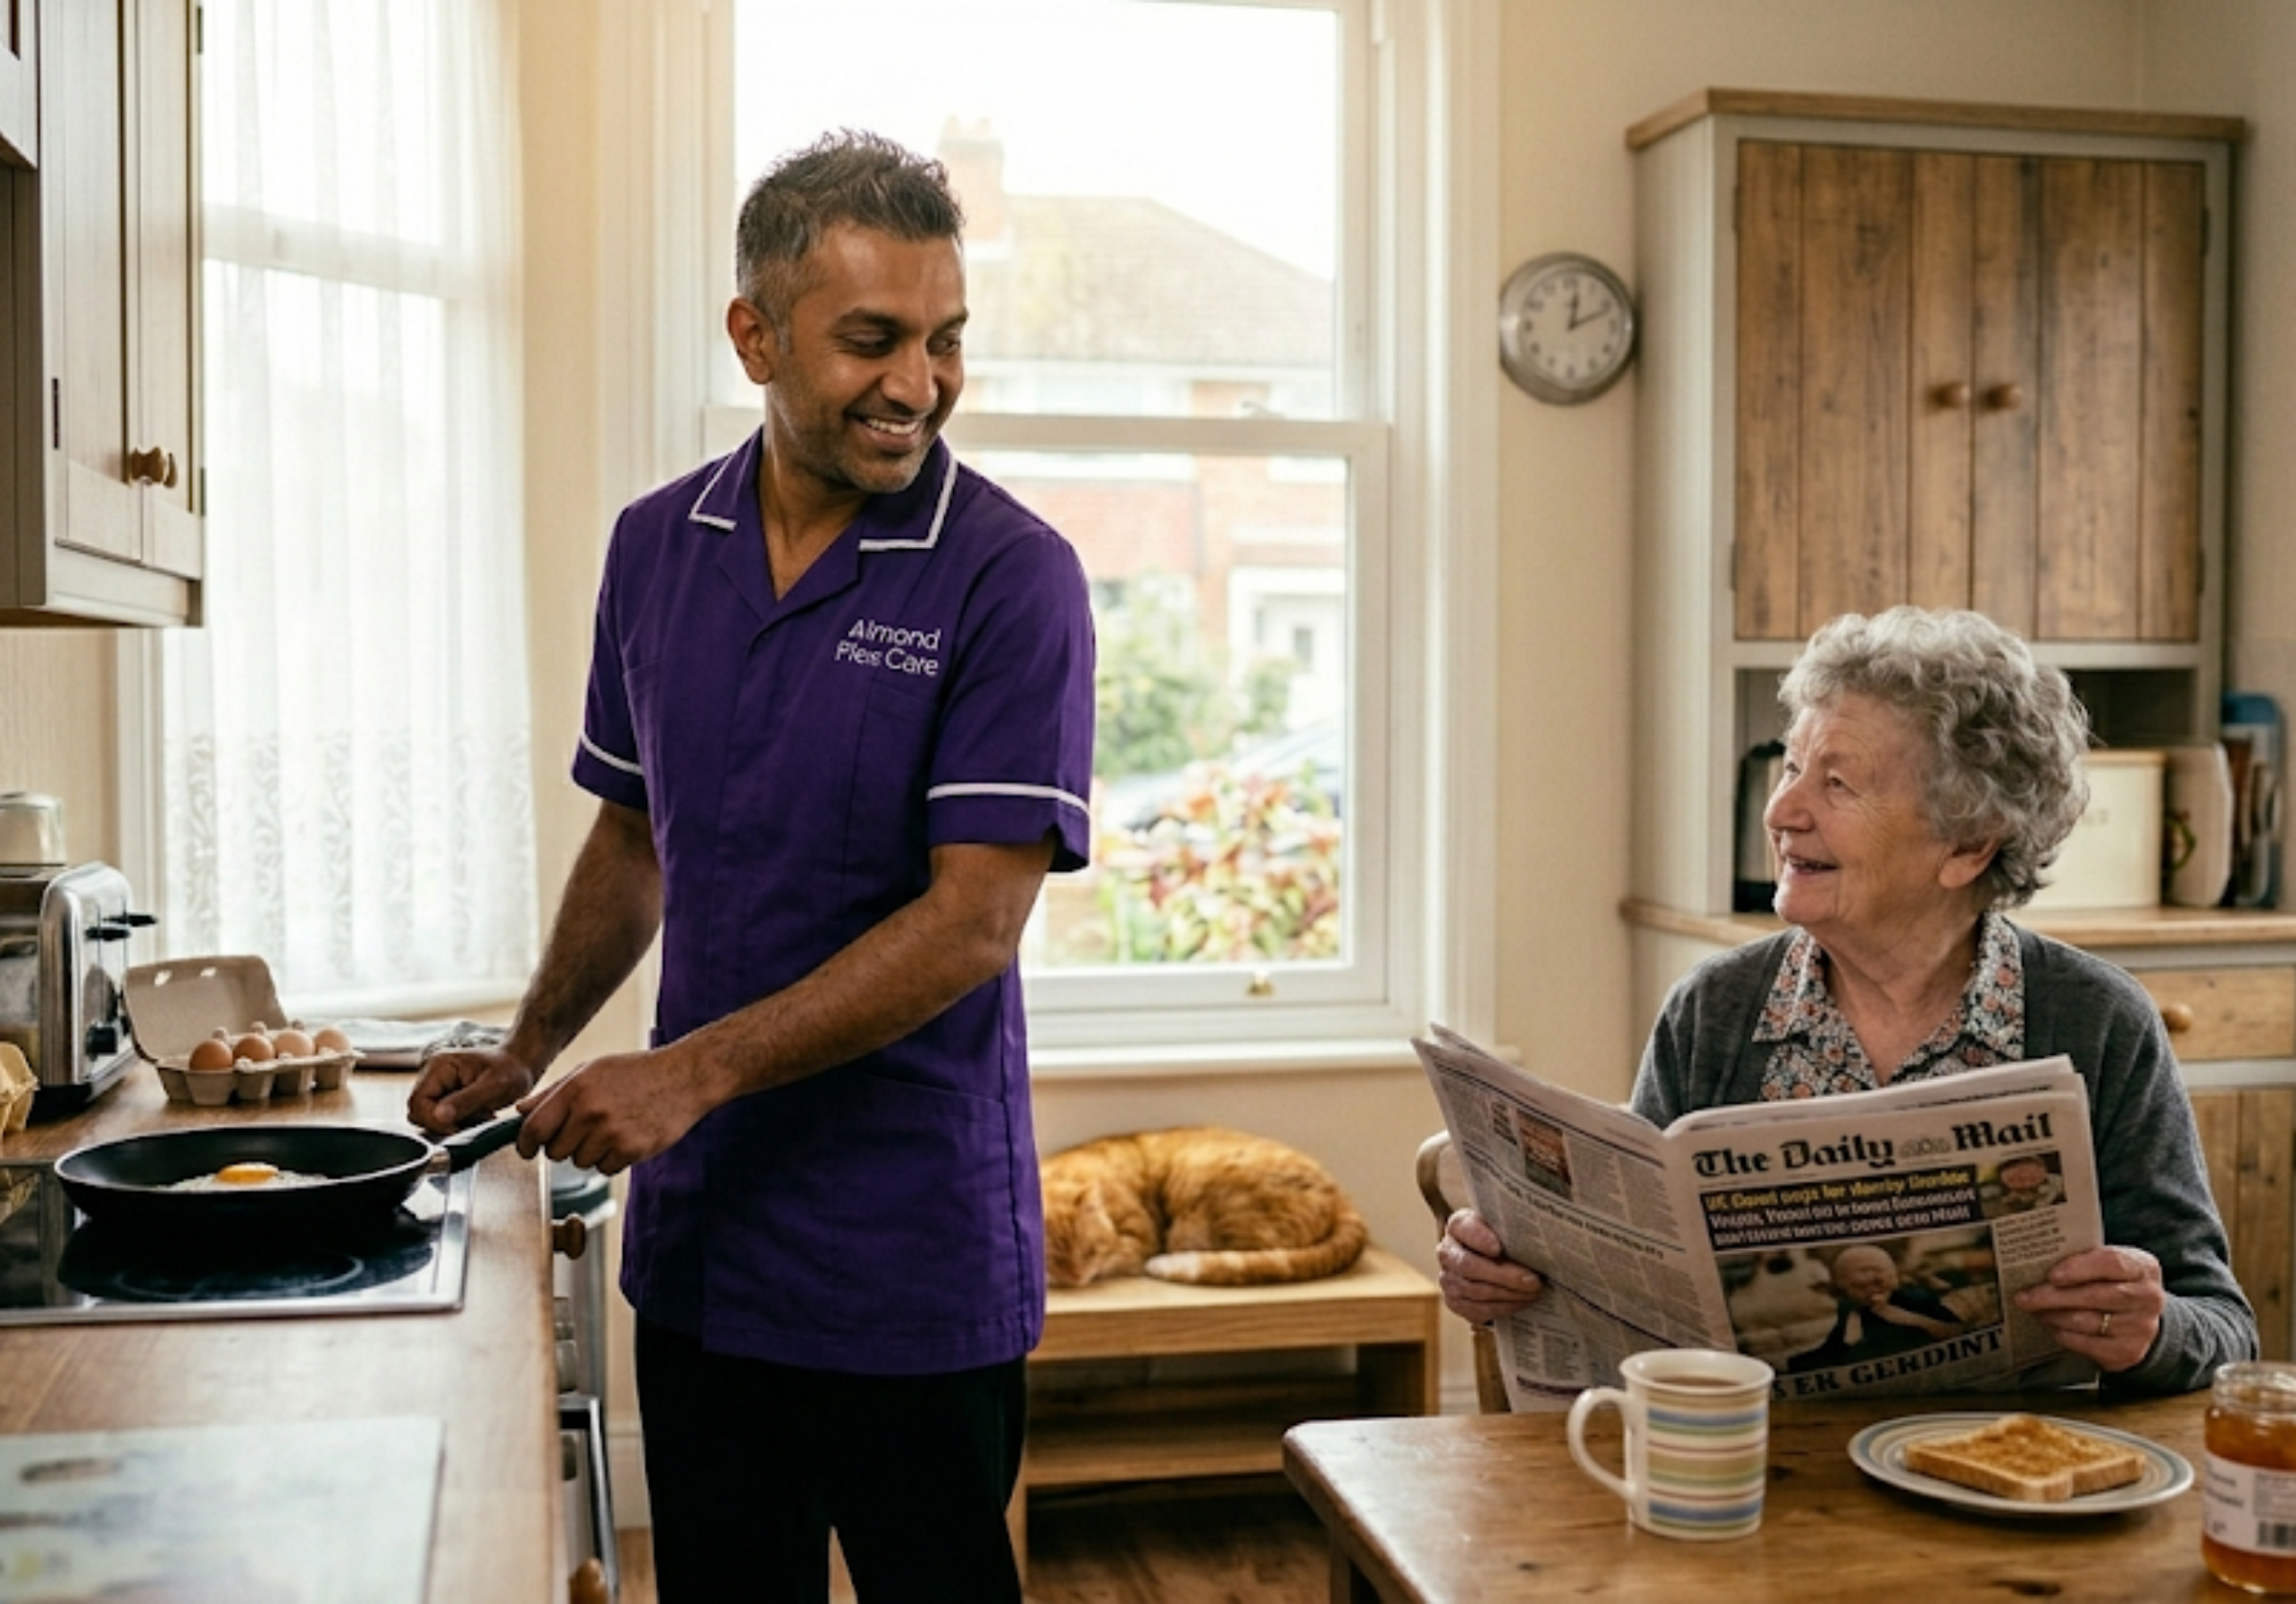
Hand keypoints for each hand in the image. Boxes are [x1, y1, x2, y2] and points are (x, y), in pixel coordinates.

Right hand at [408, 1045, 538, 1135]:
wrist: (521, 1065)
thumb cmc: (511, 1070)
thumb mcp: (493, 1087)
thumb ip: (466, 1101)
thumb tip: (439, 1116)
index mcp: (438, 1066)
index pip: (417, 1103)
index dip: (434, 1121)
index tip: (458, 1127)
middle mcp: (432, 1074)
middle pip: (420, 1112)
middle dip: (446, 1123)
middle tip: (475, 1119)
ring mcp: (437, 1084)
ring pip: (431, 1117)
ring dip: (454, 1123)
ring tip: (480, 1115)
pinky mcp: (445, 1094)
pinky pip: (441, 1117)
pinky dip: (459, 1122)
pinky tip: (477, 1115)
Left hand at [513, 1043, 720, 1175]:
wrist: (685, 1077)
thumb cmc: (636, 1072)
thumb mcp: (592, 1070)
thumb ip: (553, 1092)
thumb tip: (520, 1112)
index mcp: (576, 1089)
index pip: (533, 1128)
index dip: (526, 1144)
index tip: (528, 1149)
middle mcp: (591, 1111)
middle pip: (555, 1152)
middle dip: (564, 1146)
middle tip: (585, 1131)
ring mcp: (612, 1133)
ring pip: (581, 1162)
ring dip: (591, 1152)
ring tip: (613, 1128)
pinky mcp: (632, 1150)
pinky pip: (606, 1169)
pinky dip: (614, 1159)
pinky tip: (628, 1136)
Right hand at [1436, 1208, 1545, 1324]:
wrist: (1490, 1259)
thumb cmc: (1502, 1240)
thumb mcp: (1504, 1228)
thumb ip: (1511, 1231)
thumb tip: (1537, 1242)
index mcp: (1458, 1226)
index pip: (1464, 1229)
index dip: (1479, 1238)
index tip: (1498, 1248)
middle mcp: (1446, 1252)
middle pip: (1469, 1265)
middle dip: (1504, 1276)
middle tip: (1533, 1281)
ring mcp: (1447, 1279)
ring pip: (1474, 1290)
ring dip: (1508, 1294)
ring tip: (1533, 1293)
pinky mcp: (1454, 1302)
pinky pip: (1477, 1309)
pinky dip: (1503, 1308)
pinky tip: (1522, 1302)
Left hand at [2013, 1245, 2164, 1371]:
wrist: (2141, 1320)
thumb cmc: (2114, 1283)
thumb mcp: (2109, 1265)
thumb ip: (2084, 1259)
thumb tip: (2038, 1259)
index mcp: (2143, 1268)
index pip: (2112, 1263)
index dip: (2079, 1268)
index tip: (2051, 1275)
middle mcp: (2148, 1298)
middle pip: (2095, 1295)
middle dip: (2054, 1296)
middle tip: (2024, 1296)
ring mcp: (2141, 1327)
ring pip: (2088, 1321)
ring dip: (2054, 1316)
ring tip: (2034, 1310)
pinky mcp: (2128, 1351)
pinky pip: (2087, 1344)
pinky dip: (2064, 1334)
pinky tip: (2051, 1326)